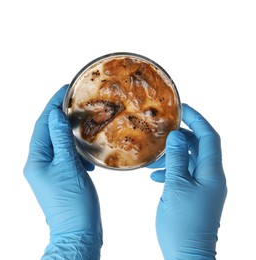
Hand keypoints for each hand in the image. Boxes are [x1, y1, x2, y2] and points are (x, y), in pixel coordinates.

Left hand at [24, 85, 101, 259]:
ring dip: (69, 132)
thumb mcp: (67, 167)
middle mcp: (40, 164)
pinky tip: (87, 153)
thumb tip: (54, 115)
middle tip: (73, 101)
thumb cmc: (72, 202)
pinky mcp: (62, 177)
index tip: (63, 90)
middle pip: (48, 132)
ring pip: (58, 143)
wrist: (78, 230)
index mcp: (37, 160)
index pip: (42, 125)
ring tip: (81, 121)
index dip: (51, 105)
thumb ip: (61, 140)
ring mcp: (51, 171)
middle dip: (59, 115)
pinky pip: (67, 155)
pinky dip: (76, 150)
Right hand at [148, 104, 226, 258]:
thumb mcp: (176, 186)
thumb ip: (177, 159)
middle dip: (182, 137)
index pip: (209, 137)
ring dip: (174, 156)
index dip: (197, 119)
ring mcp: (204, 186)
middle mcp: (211, 177)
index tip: (183, 108)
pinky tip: (156, 177)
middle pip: (199, 147)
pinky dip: (172, 170)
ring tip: (155, 159)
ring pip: (190, 160)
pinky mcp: (195, 194)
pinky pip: (185, 174)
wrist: (187, 254)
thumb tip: (177, 136)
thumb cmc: (183, 223)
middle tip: (164, 132)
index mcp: (211, 173)